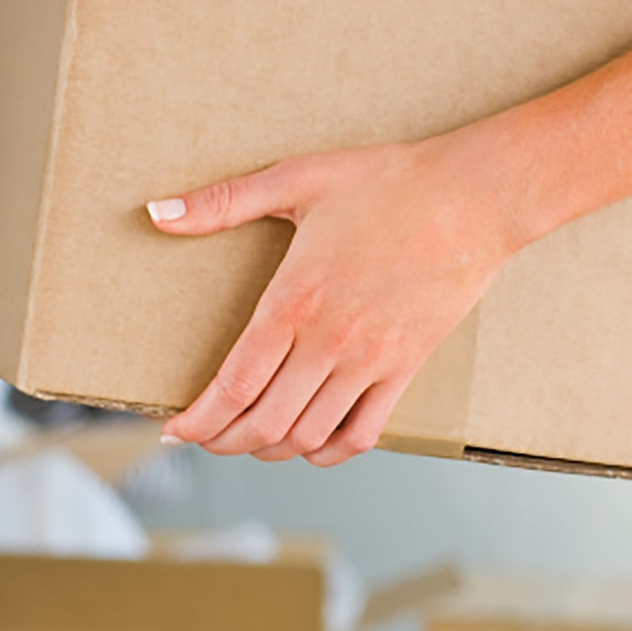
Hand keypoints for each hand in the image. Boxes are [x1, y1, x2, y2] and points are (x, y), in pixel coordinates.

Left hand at [148, 137, 516, 466]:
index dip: (198, 420)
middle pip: (264, 423)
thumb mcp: (298, 178)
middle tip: (203, 436)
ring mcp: (371, 361)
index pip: (234, 385)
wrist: (474, 198)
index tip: (173, 430)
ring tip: (247, 439)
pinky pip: (362, 435)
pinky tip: (309, 443)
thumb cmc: (388, 181)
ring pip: (307, 436)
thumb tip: (157, 213)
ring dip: (268, 449)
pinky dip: (328, 452)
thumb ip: (222, 202)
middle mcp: (330, 342)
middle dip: (222, 441)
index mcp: (295, 299)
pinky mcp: (405, 368)